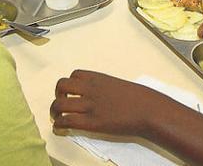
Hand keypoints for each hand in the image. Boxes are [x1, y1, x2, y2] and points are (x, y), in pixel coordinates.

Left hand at [51, 70, 169, 136]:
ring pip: (59, 104)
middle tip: (61, 103)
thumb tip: (99, 96)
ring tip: (57, 117)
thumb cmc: (139, 99)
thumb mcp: (119, 86)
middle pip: (61, 86)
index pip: (74, 75)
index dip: (69, 83)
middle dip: (57, 95)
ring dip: (54, 111)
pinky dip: (58, 124)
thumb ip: (105, 88)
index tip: (71, 92)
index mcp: (98, 78)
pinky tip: (60, 127)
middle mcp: (90, 89)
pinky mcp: (90, 122)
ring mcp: (89, 106)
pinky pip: (66, 121)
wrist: (148, 110)